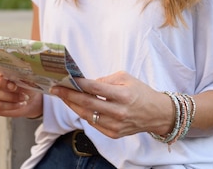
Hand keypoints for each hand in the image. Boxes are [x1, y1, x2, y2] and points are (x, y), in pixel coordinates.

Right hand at [0, 66, 42, 118]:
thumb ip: (20, 74)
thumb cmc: (24, 84)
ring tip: (23, 97)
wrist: (28, 99)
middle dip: (3, 83)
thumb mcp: (25, 77)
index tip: (8, 74)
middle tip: (16, 87)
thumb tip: (21, 73)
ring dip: (10, 96)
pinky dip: (10, 106)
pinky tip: (19, 104)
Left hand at [50, 71, 172, 138]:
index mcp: (124, 95)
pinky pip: (93, 124)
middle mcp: (119, 112)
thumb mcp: (125, 78)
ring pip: (87, 115)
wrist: (156, 114)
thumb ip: (104, 80)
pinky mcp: (114, 134)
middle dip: (68, 96)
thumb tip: (85, 83)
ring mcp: (116, 125)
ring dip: (72, 106)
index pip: (96, 89)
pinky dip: (83, 114)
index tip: (65, 79)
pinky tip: (75, 106)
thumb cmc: (140, 92)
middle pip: (87, 104)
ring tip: (62, 96)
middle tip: (56, 89)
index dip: (78, 84)